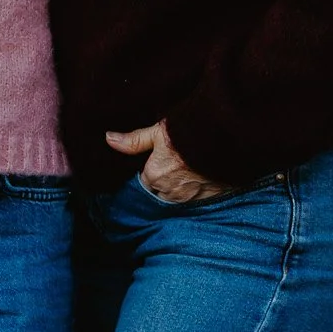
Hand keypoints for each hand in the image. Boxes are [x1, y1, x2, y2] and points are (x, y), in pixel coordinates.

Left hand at [107, 120, 229, 203]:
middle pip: (160, 191)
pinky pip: (197, 198)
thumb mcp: (158, 132)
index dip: (150, 171)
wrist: (223, 139)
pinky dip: (197, 190)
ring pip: (178, 197)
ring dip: (180, 188)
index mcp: (154, 176)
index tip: (157, 161)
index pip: (145, 181)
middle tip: (172, 165)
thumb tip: (109, 139)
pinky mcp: (209, 198)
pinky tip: (201, 176)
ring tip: (186, 171)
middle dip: (163, 182)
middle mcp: (170, 192)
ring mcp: (190, 197)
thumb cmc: (187, 133)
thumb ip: (134, 140)